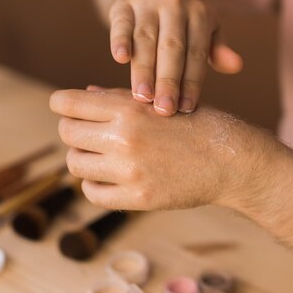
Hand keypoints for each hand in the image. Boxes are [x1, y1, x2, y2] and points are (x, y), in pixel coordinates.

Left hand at [50, 87, 268, 210]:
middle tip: (89, 133)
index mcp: (128, 108)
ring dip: (83, 158)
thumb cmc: (197, 123)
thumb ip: (119, 97)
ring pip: (75, 164)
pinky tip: (109, 177)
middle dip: (73, 130)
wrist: (231, 160)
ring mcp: (129, 171)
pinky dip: (95, 185)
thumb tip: (83, 94)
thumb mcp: (161, 99)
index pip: (67, 104)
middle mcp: (124, 138)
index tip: (65, 108)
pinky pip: (93, 193)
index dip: (61, 104)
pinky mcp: (137, 198)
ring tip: (101, 155)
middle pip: (66, 133)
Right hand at [108, 0, 242, 115]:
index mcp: (199, 12)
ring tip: (143, 97)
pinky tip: (120, 59)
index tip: (186, 108)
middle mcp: (175, 3)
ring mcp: (147, 1)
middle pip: (172, 47)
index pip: (196, 52)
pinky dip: (120, 40)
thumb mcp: (204, 29)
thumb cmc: (181, 21)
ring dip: (143, 70)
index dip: (192, 81)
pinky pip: (121, 24)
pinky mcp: (123, 4)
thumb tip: (236, 66)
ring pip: (145, 40)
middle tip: (165, 109)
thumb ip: (217, 50)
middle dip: (168, 81)